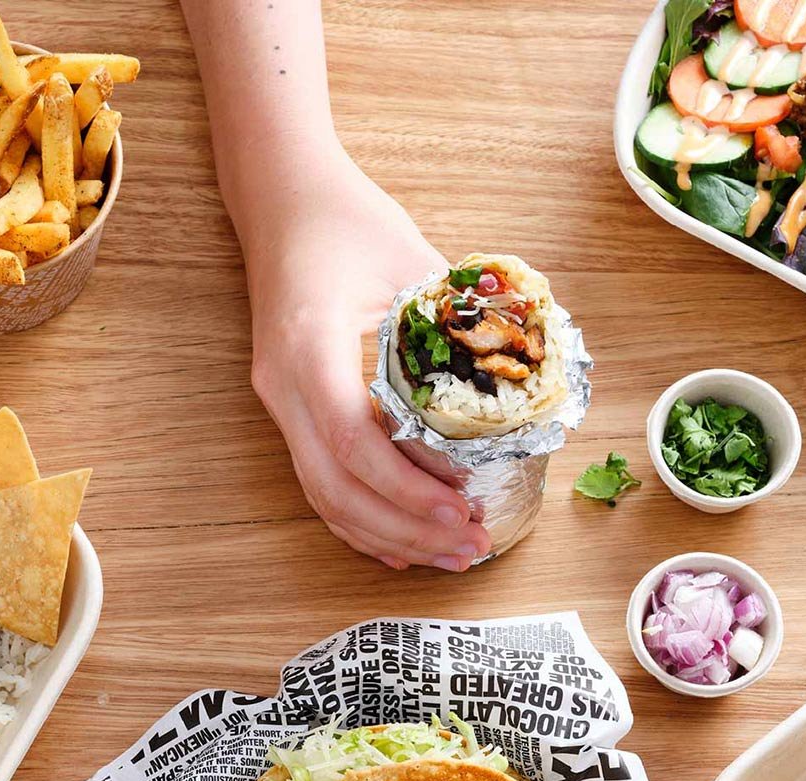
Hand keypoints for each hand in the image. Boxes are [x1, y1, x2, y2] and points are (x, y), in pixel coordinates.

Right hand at [241, 149, 491, 570]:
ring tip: (450, 555)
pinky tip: (401, 548)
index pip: (349, 437)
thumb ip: (461, 320)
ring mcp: (280, 404)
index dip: (405, 486)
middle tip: (469, 546)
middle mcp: (284, 384)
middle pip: (336, 486)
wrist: (283, 201)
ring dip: (389, 536)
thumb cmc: (347, 221)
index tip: (459, 508)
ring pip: (325, 497)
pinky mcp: (288, 414)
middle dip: (406, 528)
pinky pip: (319, 485)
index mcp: (310, 343)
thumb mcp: (412, 258)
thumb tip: (525, 377)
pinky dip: (361, 524)